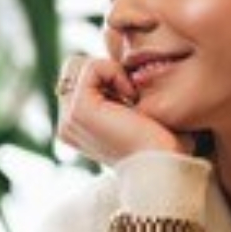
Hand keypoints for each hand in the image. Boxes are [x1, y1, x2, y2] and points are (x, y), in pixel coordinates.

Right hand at [55, 54, 188, 164]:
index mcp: (76, 127)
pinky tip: (131, 96)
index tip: (133, 102)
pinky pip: (91, 66)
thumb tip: (128, 70)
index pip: (79, 79)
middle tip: (130, 96)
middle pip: (74, 69)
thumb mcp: (136, 115)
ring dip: (111, 72)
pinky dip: (115, 72)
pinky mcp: (79, 110)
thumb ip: (120, 94)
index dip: (107, 78)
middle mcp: (66, 124)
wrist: (164, 166)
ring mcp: (68, 118)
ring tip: (130, 97)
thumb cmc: (162, 146)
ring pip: (79, 64)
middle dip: (103, 72)